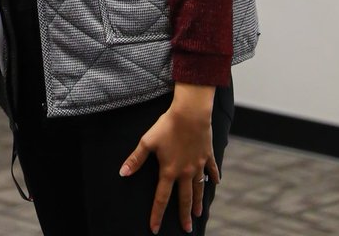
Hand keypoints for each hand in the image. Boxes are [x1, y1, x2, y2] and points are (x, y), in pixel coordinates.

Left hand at [119, 84, 218, 233]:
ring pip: (199, 188)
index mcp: (169, 171)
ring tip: (199, 213)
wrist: (190, 114)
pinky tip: (216, 183)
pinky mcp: (207, 155)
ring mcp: (198, 165)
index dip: (157, 214)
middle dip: (184, 215)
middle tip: (187, 229)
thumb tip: (122, 173)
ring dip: (198, 202)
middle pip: (184, 199)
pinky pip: (212, 170)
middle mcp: (185, 172)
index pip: (161, 198)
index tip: (155, 229)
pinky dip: (214, 177)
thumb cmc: (167, 126)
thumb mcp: (148, 141)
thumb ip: (136, 159)